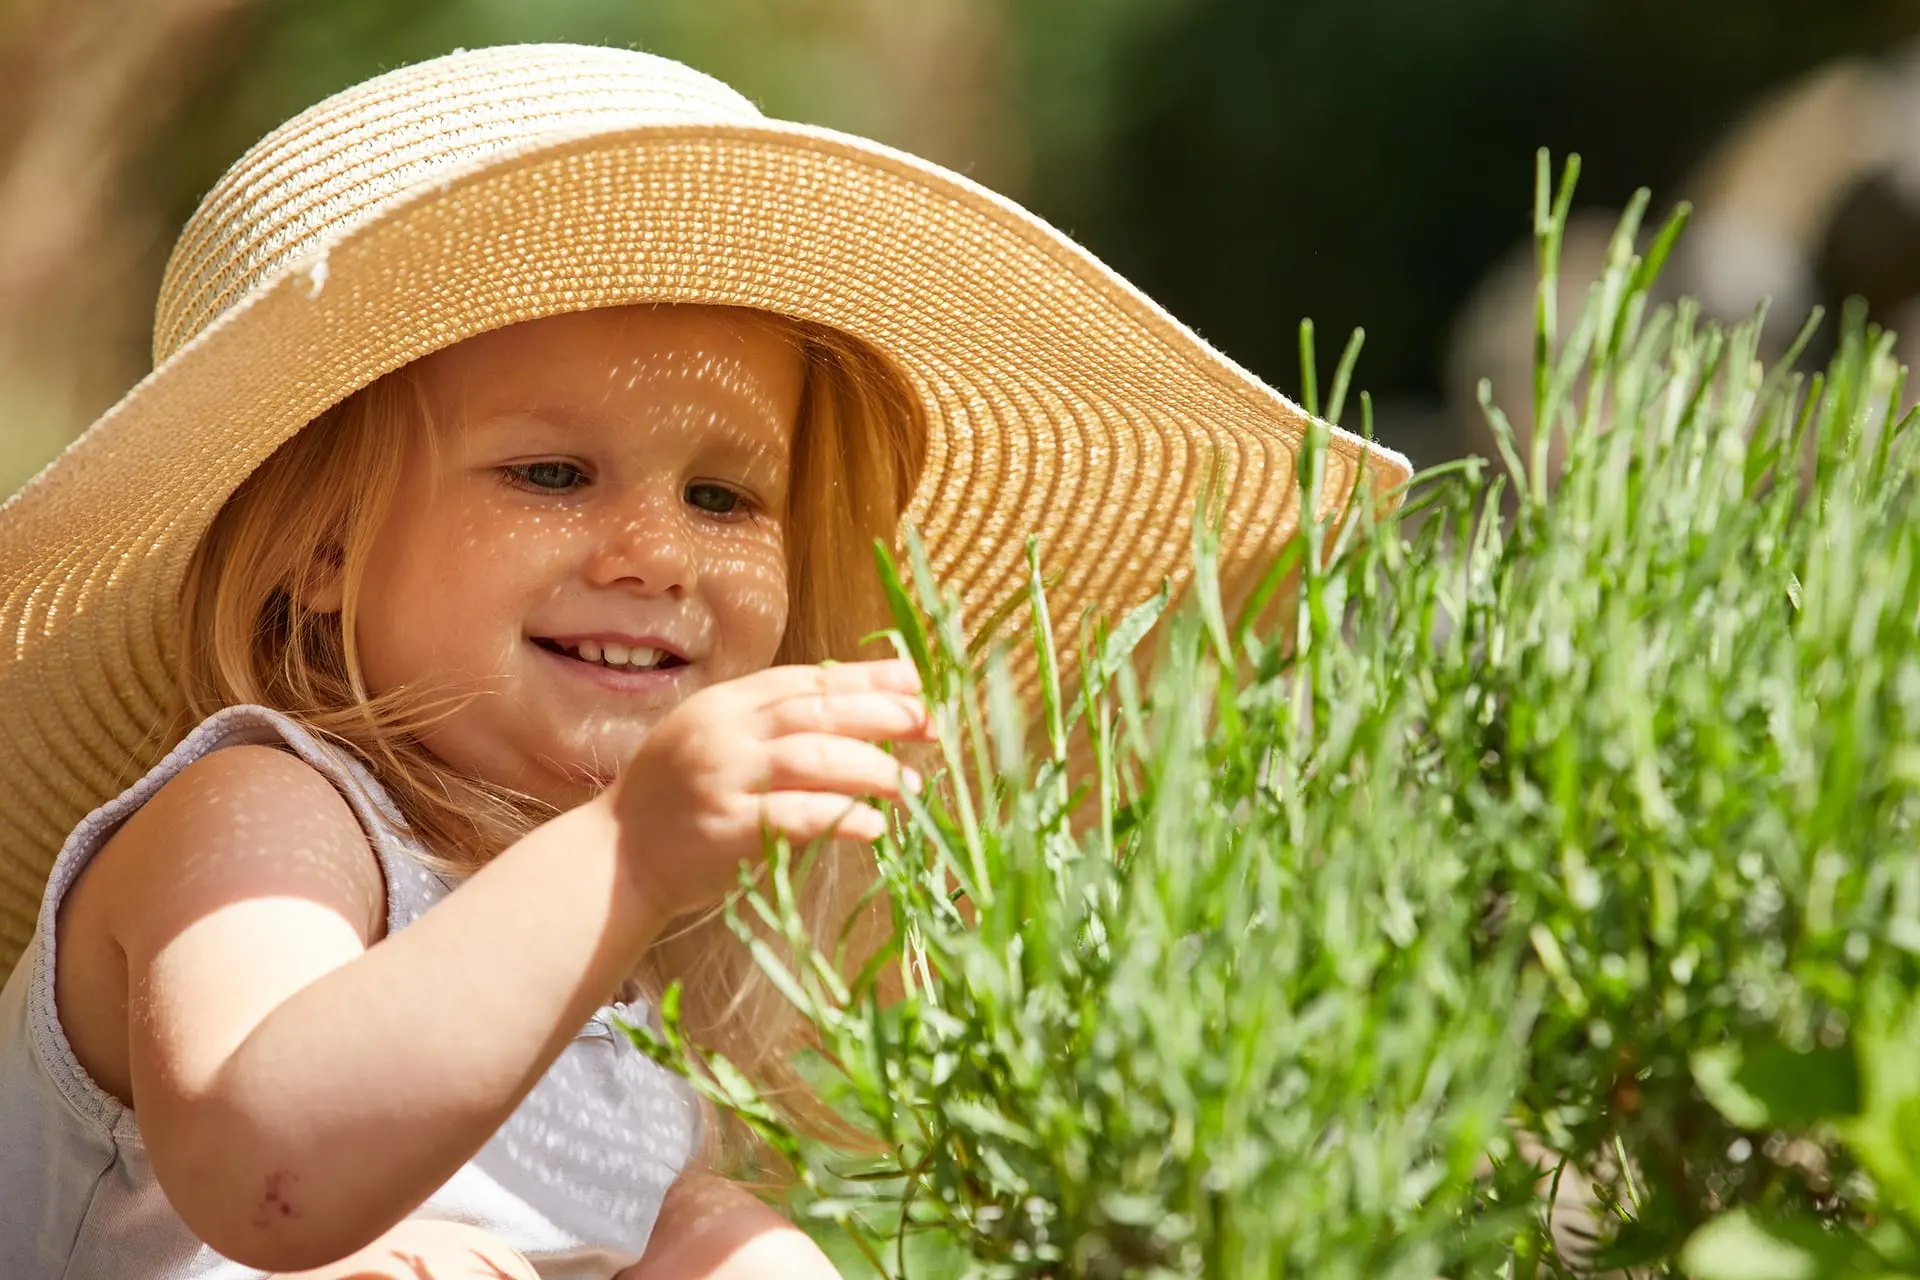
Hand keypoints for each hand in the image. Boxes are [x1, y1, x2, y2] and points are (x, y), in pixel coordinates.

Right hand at [609, 659, 931, 918]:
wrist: (618, 857)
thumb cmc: (683, 797)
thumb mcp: (722, 739)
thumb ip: (780, 724)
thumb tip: (870, 710)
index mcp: (729, 703)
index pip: (809, 680)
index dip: (868, 680)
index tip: (917, 683)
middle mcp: (725, 732)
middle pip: (815, 712)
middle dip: (880, 715)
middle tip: (928, 725)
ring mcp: (722, 778)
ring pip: (810, 758)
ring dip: (869, 769)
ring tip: (908, 785)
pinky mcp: (723, 829)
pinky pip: (792, 817)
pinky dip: (838, 818)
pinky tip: (872, 827)